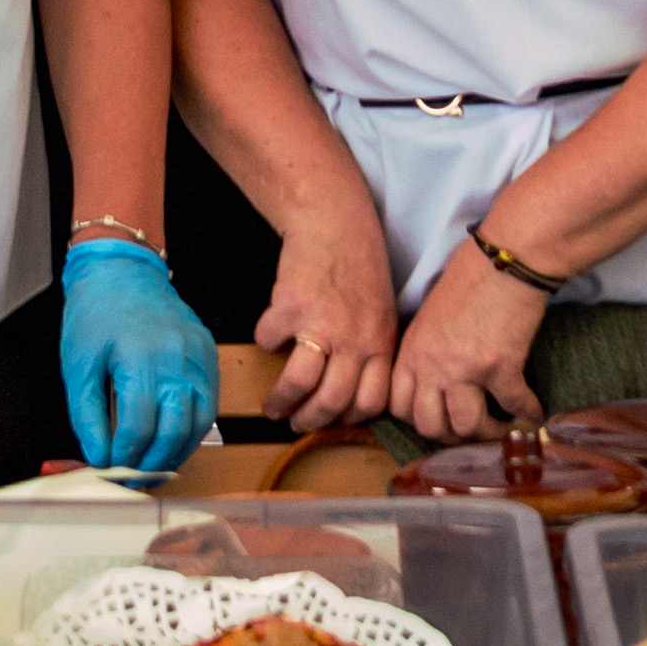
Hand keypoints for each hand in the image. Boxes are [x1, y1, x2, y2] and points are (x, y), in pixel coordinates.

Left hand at [57, 237, 218, 475]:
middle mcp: (176, 358)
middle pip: (173, 430)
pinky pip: (208, 404)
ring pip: (197, 422)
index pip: (138, 425)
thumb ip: (87, 416)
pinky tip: (172, 441)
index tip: (108, 467)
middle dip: (151, 463)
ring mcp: (198, 356)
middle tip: (131, 479)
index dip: (123, 455)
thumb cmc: (95, 314)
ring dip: (176, 453)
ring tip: (152, 467)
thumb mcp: (78, 365)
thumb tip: (97, 457)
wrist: (122, 271)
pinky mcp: (207, 355)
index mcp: (139, 358)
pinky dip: (192, 430)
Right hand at [251, 225, 399, 435]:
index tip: (333, 419)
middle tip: (296, 423)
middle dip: (310, 420)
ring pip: (299, 383)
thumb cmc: (359, 263)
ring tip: (272, 407)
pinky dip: (265, 341)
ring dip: (281, 402)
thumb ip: (371, 346)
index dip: (349, 417)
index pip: (371, 401)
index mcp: (380, 342)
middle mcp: (354, 340)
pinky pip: (268, 340)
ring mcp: (321, 325)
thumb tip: (352, 386)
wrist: (334, 221)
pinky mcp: (289, 308)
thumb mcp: (381, 310)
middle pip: (332, 401)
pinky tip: (269, 336)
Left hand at [393, 242, 550, 443]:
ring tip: (503, 427)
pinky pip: (515, 406)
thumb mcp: (431, 312)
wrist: (506, 257)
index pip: (399, 406)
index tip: (440, 418)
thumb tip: (436, 373)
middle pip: (430, 426)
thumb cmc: (470, 273)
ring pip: (467, 426)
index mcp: (411, 350)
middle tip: (472, 429)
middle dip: (452, 435)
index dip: (419, 419)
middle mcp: (431, 365)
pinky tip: (535, 413)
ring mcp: (465, 369)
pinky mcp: (501, 368)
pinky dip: (528, 414)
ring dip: (488, 433)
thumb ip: (426, 347)